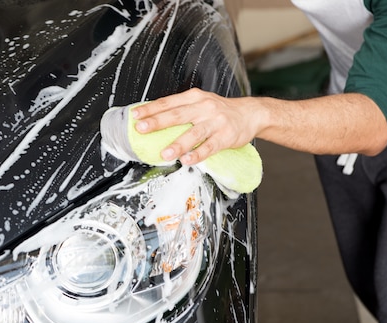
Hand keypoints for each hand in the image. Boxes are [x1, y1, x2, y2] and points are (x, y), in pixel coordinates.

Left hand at [131, 88, 257, 164]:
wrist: (250, 114)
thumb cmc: (218, 111)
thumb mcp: (200, 102)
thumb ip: (180, 109)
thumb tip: (152, 119)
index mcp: (194, 98)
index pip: (169, 102)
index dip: (151, 109)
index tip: (136, 115)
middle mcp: (204, 107)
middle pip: (177, 115)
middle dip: (158, 122)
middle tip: (142, 129)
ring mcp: (215, 122)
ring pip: (194, 133)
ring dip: (178, 144)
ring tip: (164, 153)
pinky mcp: (225, 137)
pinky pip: (209, 147)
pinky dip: (198, 154)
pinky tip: (187, 160)